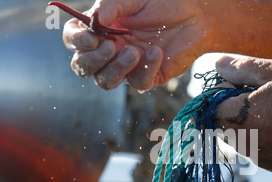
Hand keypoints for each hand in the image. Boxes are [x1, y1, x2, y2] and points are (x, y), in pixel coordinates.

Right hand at [62, 0, 209, 89]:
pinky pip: (138, 83)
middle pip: (84, 67)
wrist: (196, 13)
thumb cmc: (163, 1)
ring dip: (116, 69)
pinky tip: (156, 52)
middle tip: (110, 46)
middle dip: (92, 60)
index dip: (76, 42)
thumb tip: (92, 23)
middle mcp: (111, 49)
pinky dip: (144, 69)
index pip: (74, 40)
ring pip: (106, 82)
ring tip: (134, 51)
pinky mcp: (149, 76)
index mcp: (101, 28)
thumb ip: (110, 6)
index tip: (90, 38)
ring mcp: (129, 65)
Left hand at [215, 56, 271, 176]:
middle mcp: (246, 144)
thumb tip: (216, 65)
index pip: (210, 111)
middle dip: (233, 114)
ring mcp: (261, 160)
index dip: (218, 98)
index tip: (235, 89)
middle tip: (259, 100)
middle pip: (225, 128)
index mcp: (240, 119)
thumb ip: (241, 69)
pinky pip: (262, 154)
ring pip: (243, 143)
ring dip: (250, 129)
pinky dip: (267, 143)